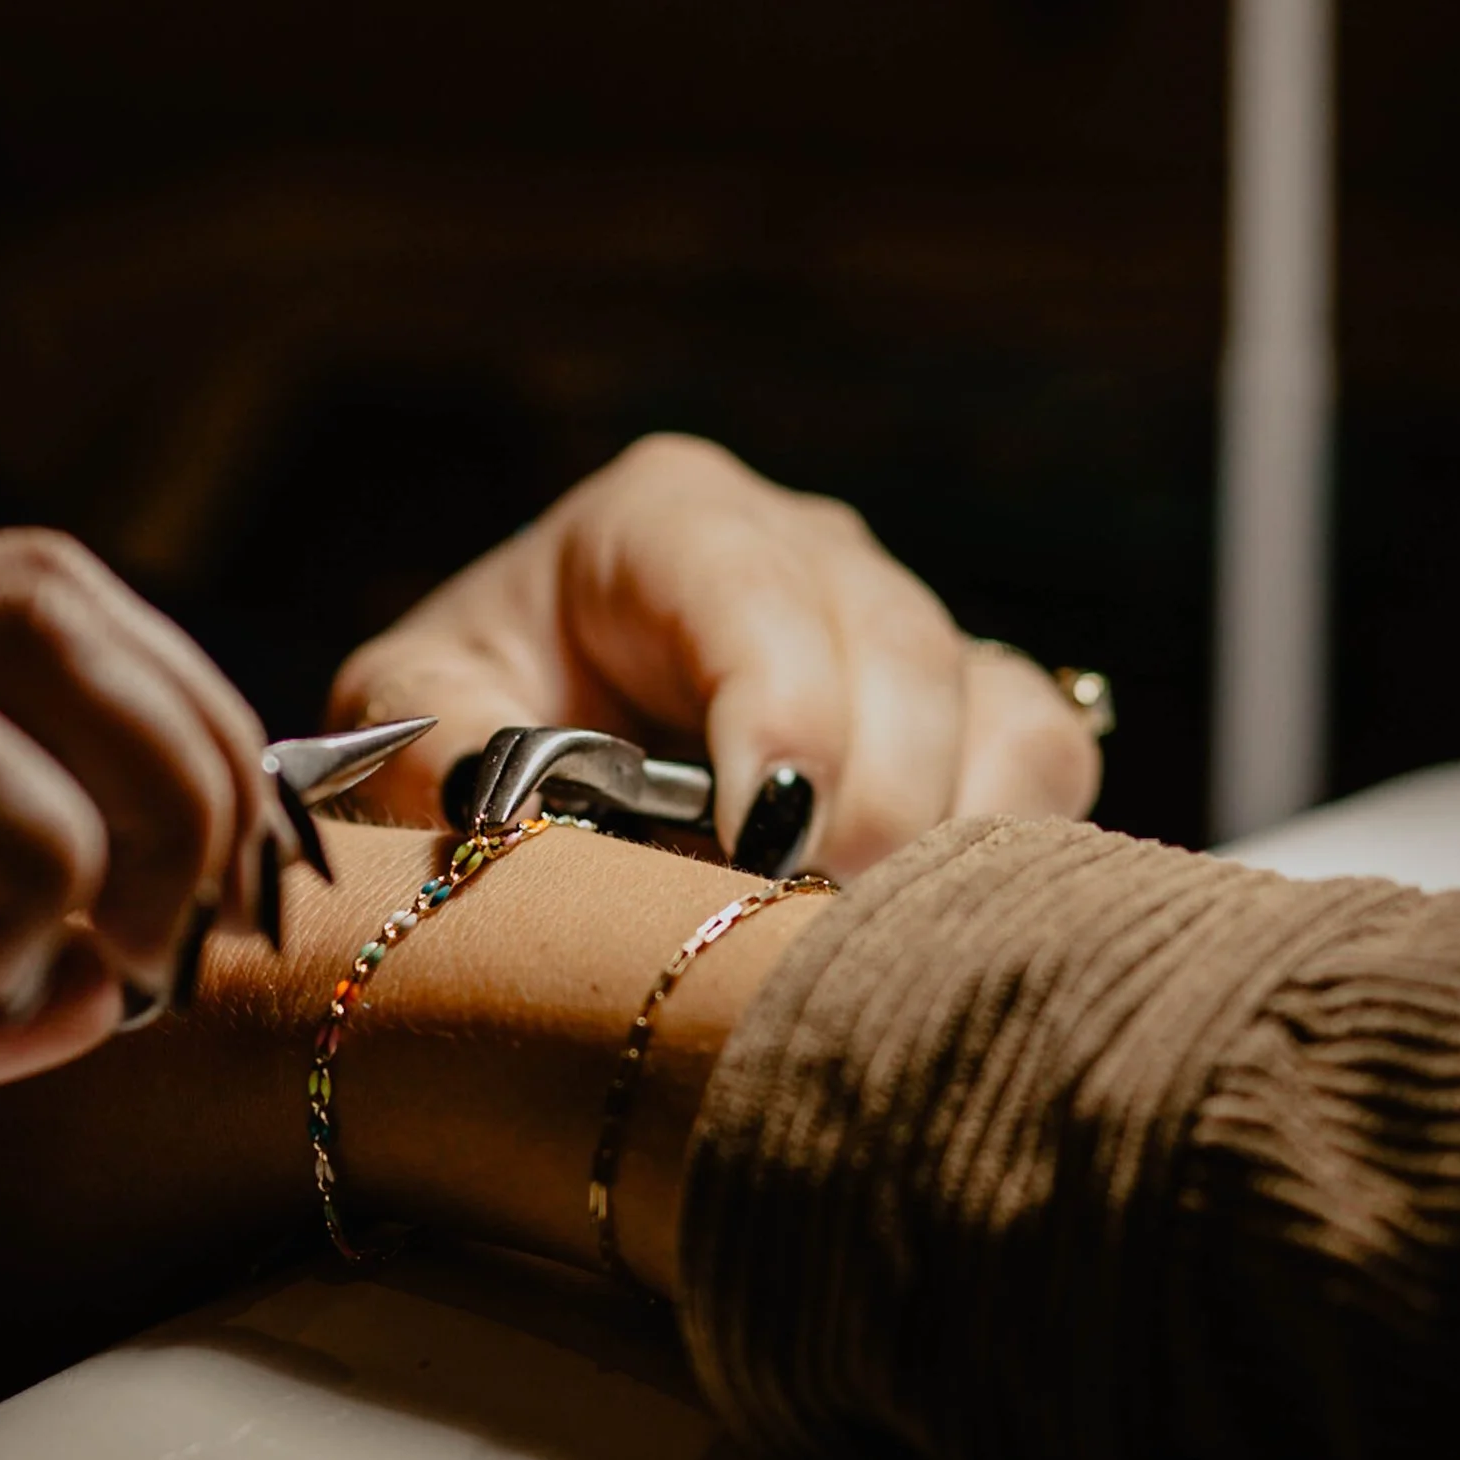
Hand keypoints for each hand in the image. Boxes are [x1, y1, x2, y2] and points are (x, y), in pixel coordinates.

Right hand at [0, 530, 279, 1353]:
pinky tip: (9, 983)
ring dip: (152, 789)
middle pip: (45, 585)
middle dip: (189, 734)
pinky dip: (56, 875)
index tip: (199, 848)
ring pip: (39, 634)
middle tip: (217, 903)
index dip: (142, 703)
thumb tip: (101, 969)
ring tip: (134, 944)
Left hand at [331, 435, 1097, 873]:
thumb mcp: (416, 710)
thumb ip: (435, 743)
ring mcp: (901, 618)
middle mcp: (806, 545)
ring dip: (944, 835)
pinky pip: (1043, 753)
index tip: (769, 833)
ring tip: (860, 941)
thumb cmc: (474, 711)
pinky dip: (1007, 842)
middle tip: (811, 925)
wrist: (536, 734)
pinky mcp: (968, 703)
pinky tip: (924, 925)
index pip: (753, 592)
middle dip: (865, 801)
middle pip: (894, 651)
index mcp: (667, 518)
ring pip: (990, 706)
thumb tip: (490, 802)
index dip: (784, 708)